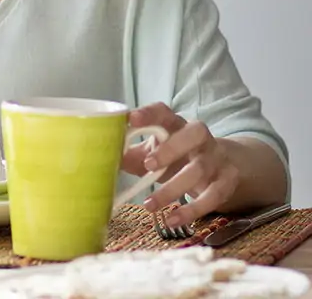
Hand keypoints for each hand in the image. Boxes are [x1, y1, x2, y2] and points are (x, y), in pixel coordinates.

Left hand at [120, 102, 239, 225]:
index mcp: (176, 124)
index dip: (149, 113)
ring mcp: (216, 158)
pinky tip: (173, 220)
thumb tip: (105, 159)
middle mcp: (200, 137)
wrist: (220, 165)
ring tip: (149, 205)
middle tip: (148, 164)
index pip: (164, 112)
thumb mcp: (155, 151)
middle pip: (193, 134)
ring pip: (200, 170)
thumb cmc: (176, 154)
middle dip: (171, 149)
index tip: (131, 119)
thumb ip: (132, 154)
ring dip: (173, 188)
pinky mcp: (227, 181)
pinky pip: (214, 196)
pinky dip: (193, 210)